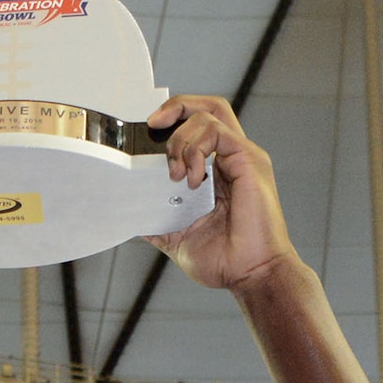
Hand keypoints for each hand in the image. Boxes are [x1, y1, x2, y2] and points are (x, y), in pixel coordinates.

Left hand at [142, 96, 300, 292]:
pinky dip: (196, 148)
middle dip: (176, 107)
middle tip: (153, 125)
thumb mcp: (178, 239)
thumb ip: (158, 223)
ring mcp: (242, 157)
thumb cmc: (226, 260)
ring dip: (181, 139)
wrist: (251, 274)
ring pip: (209, 114)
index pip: (199, 127)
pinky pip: (218, 132)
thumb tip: (132, 217)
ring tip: (174, 174)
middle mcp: (232, 158)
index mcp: (218, 171)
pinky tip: (190, 178)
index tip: (148, 132)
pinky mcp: (249, 161)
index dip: (174, 120)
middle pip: (208, 107)